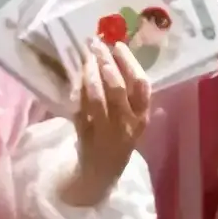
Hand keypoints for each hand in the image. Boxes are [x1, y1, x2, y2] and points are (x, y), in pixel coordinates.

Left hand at [58, 41, 152, 208]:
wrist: (102, 173)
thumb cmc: (119, 140)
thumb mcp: (132, 119)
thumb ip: (129, 95)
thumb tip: (115, 56)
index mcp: (142, 117)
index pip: (141, 85)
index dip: (130, 62)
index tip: (118, 45)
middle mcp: (127, 124)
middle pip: (118, 88)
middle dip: (106, 63)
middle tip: (96, 45)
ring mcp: (106, 132)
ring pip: (97, 98)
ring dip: (90, 75)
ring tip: (86, 59)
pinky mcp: (86, 137)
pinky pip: (81, 110)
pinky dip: (77, 93)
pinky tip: (75, 79)